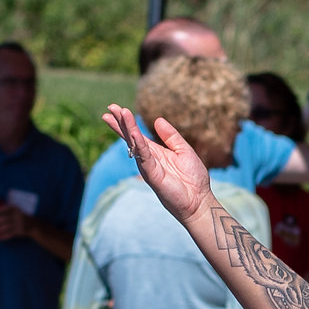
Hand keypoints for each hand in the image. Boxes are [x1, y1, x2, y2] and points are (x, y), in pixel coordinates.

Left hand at [0, 199, 22, 241]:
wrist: (33, 225)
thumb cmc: (21, 218)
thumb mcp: (16, 212)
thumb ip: (7, 212)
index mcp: (16, 209)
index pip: (6, 208)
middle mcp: (18, 216)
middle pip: (5, 218)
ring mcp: (19, 224)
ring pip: (6, 227)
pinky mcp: (20, 231)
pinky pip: (10, 234)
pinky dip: (4, 236)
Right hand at [100, 105, 217, 228]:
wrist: (199, 200)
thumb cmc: (193, 179)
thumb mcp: (183, 150)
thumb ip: (171, 136)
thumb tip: (157, 120)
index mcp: (155, 152)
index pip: (136, 135)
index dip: (126, 122)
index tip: (116, 109)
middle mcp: (148, 158)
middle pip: (131, 137)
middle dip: (120, 122)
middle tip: (109, 108)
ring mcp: (148, 166)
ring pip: (135, 144)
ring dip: (128, 128)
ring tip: (121, 113)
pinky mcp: (152, 175)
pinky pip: (144, 156)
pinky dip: (138, 143)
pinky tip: (134, 132)